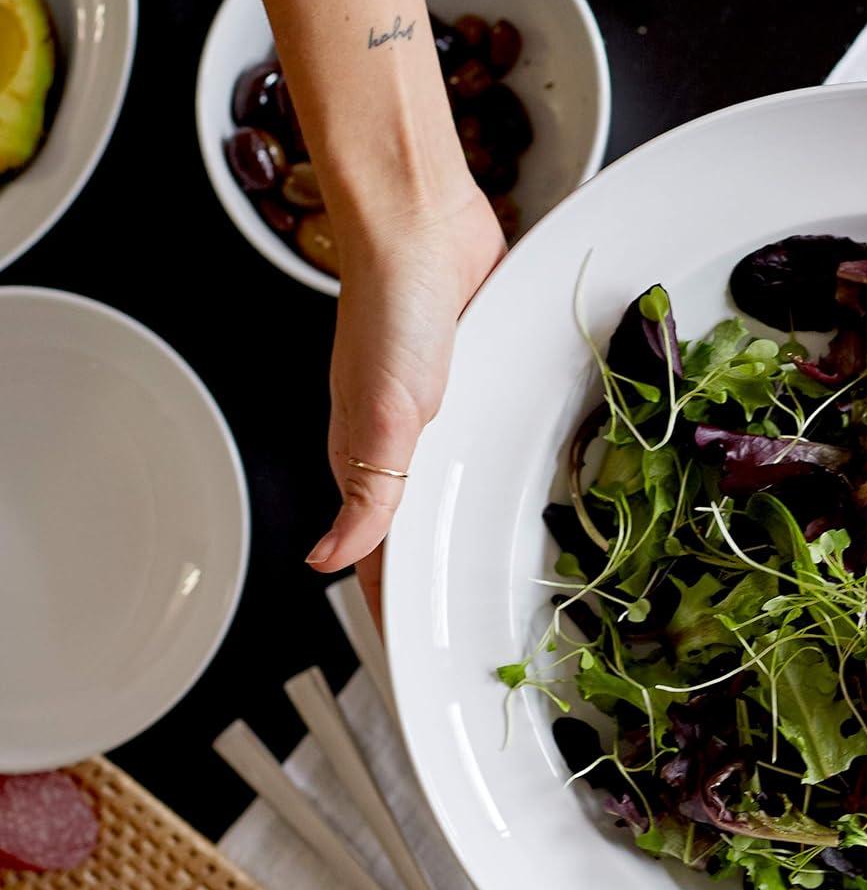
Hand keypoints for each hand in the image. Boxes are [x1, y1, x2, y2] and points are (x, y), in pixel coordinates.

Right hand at [304, 184, 504, 617]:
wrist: (424, 229)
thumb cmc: (393, 312)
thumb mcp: (382, 416)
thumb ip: (368, 492)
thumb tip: (329, 560)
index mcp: (367, 460)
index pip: (375, 556)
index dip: (392, 608)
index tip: (412, 660)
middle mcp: (398, 444)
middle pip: (414, 533)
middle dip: (434, 586)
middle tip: (469, 638)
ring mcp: (435, 416)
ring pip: (448, 491)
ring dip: (466, 532)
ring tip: (496, 585)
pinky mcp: (473, 384)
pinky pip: (481, 442)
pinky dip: (491, 475)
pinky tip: (514, 491)